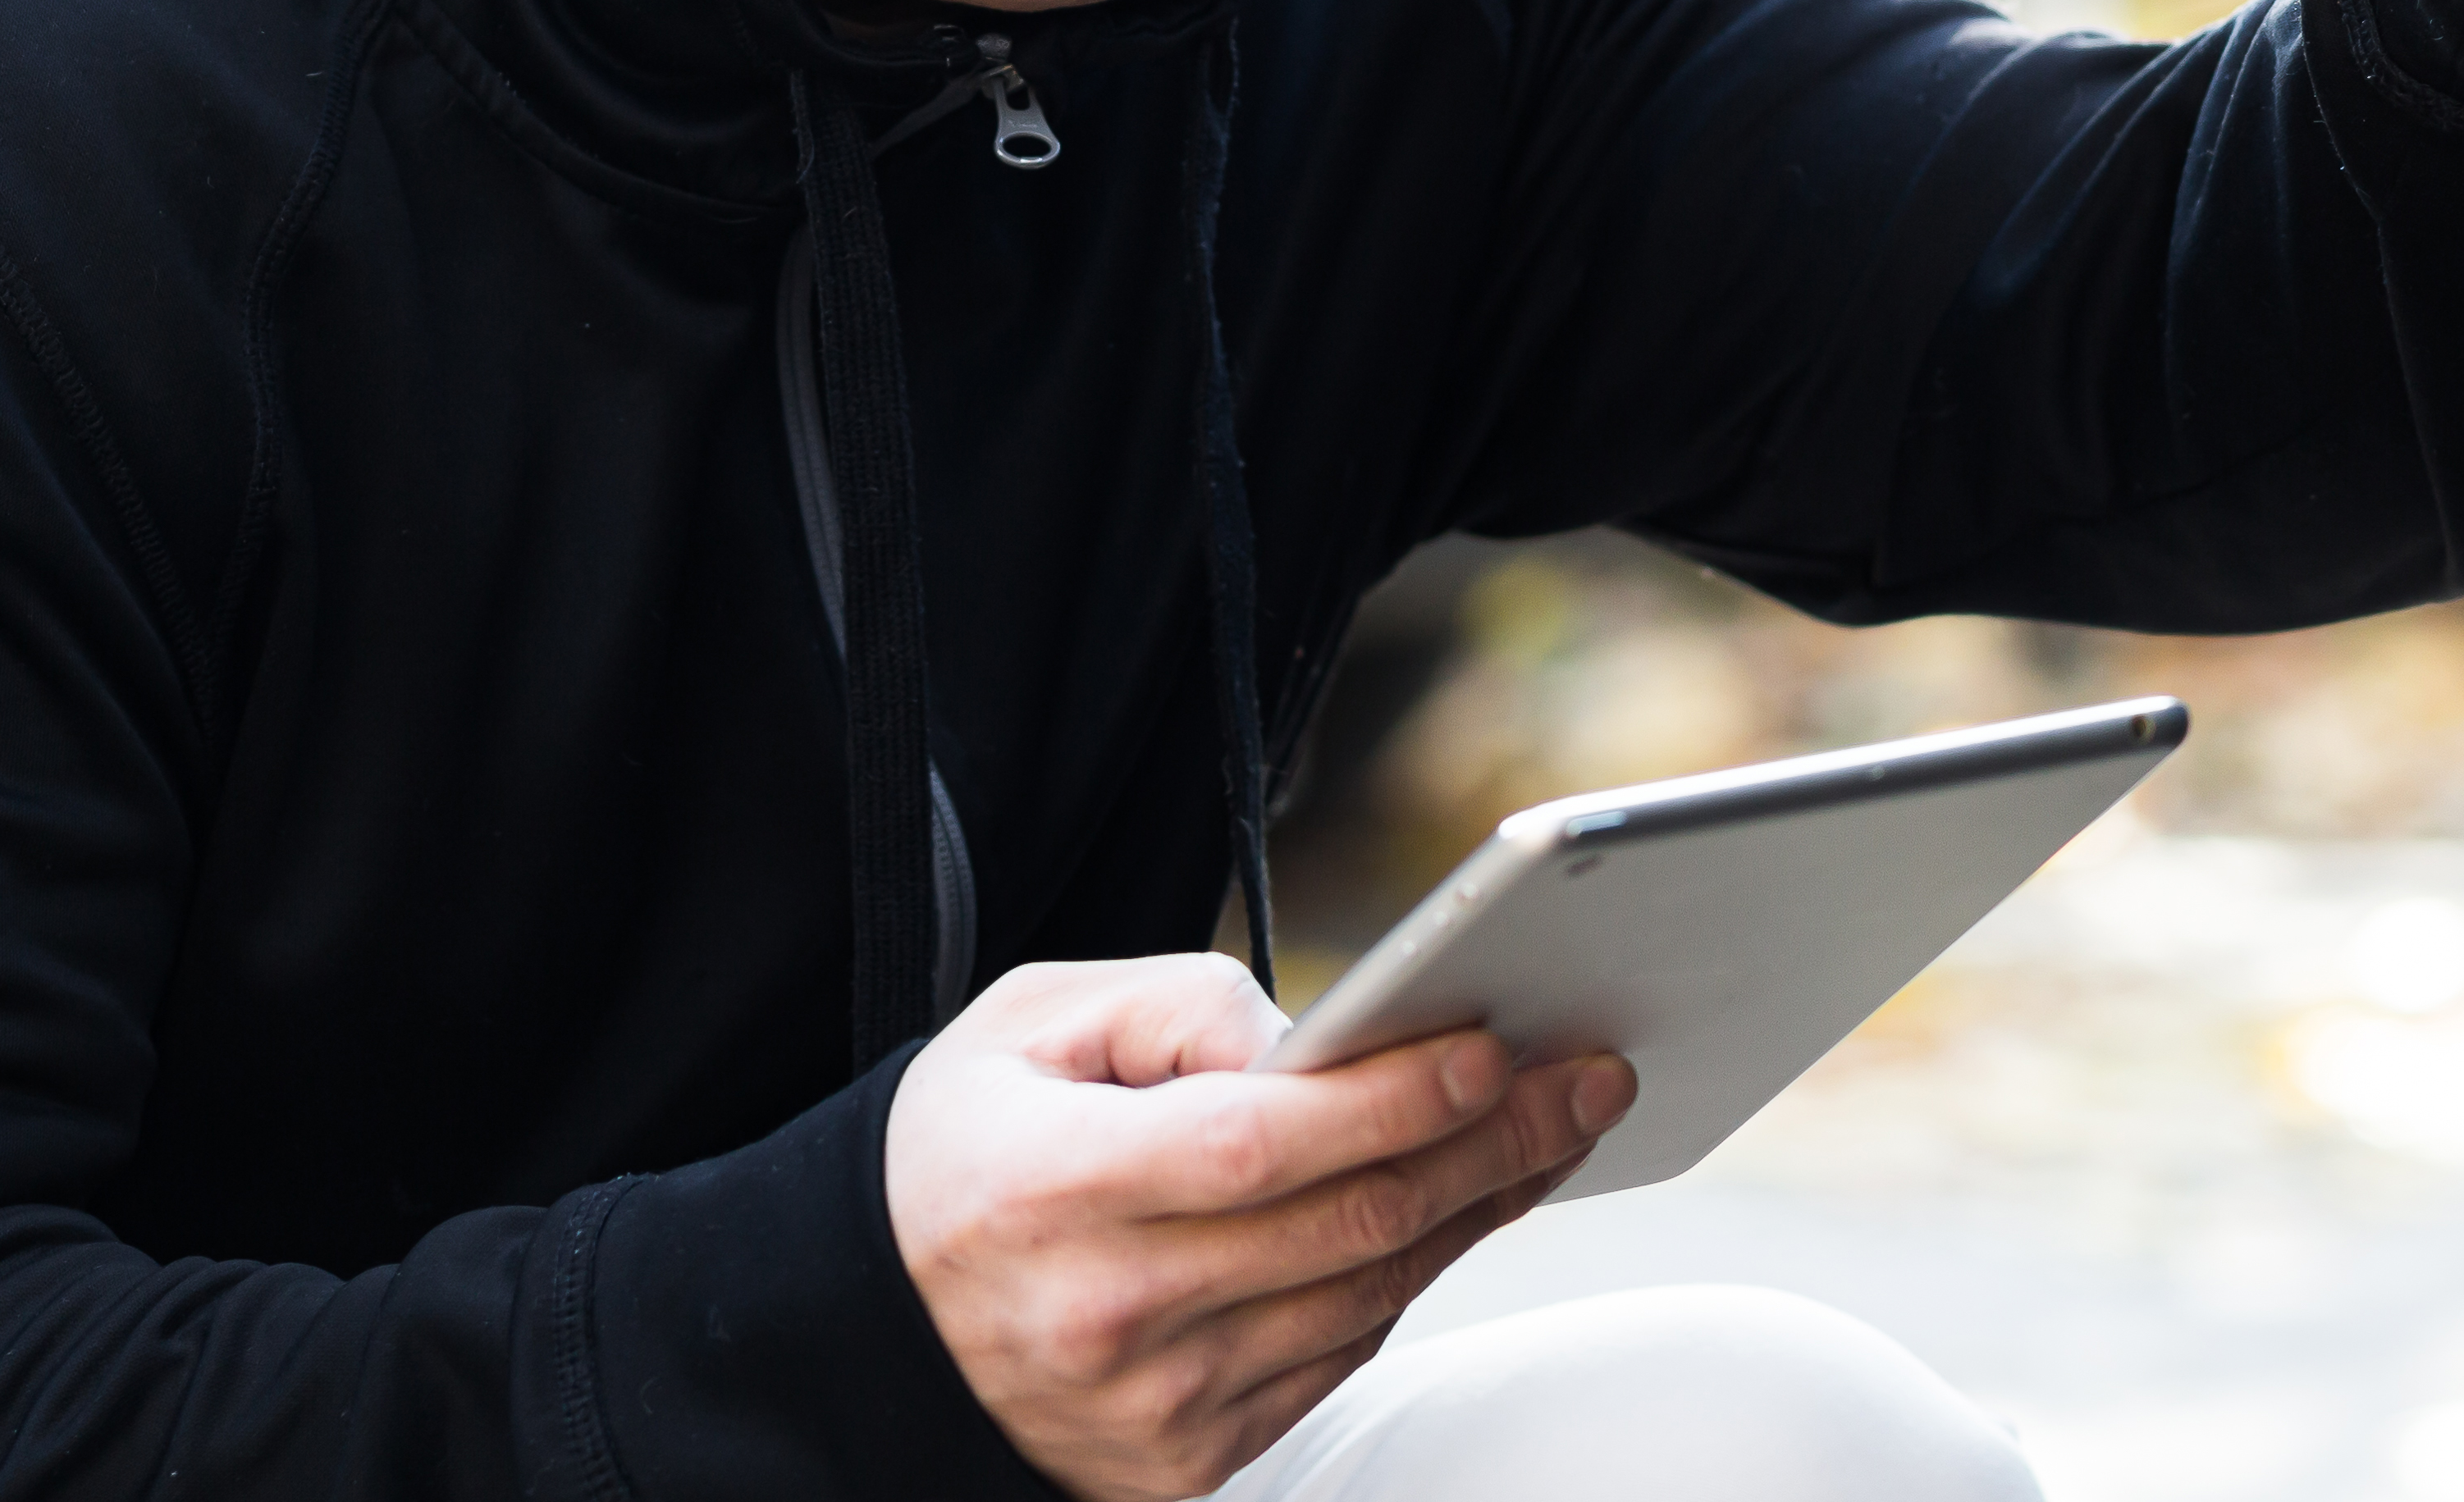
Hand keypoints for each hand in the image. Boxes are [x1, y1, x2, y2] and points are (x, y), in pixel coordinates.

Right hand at [883, 954, 1636, 1500]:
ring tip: (1549, 1130)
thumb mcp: (1029, 1024)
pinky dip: (1410, 1278)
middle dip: (1489, 1143)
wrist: (878, 1324)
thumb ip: (1177, 1006)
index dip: (1389, 1099)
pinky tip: (1461, 1209)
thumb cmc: (966, 1150)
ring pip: (1363, 1298)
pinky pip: (1337, 1361)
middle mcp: (1103, 1311)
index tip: (1493, 1045)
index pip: (1257, 1143)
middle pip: (1343, 1226)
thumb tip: (1319, 1039)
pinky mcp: (1185, 1463)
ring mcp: (1149, 1407)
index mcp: (1049, 1187)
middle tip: (1584, 1076)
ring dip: (1477, 1212)